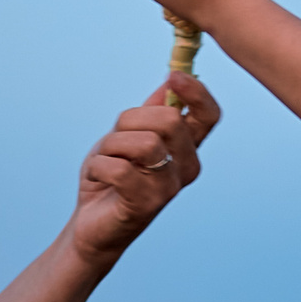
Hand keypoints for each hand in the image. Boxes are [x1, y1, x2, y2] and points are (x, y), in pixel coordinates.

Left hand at [69, 75, 219, 263]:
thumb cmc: (110, 178)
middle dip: (129, 121)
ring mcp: (169, 188)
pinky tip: (97, 180)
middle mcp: (186, 168)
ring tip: (104, 162)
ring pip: (143, 142)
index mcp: (186, 148)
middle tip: (114, 142)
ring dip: (110, 146)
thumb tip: (172, 78)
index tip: (174, 77)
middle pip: (170, 120)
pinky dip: (97, 167)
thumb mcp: (128, 135)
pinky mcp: (146, 205)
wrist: (91, 224)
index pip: (209, 115)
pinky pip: (118, 168)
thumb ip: (152, 109)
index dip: (196, 92)